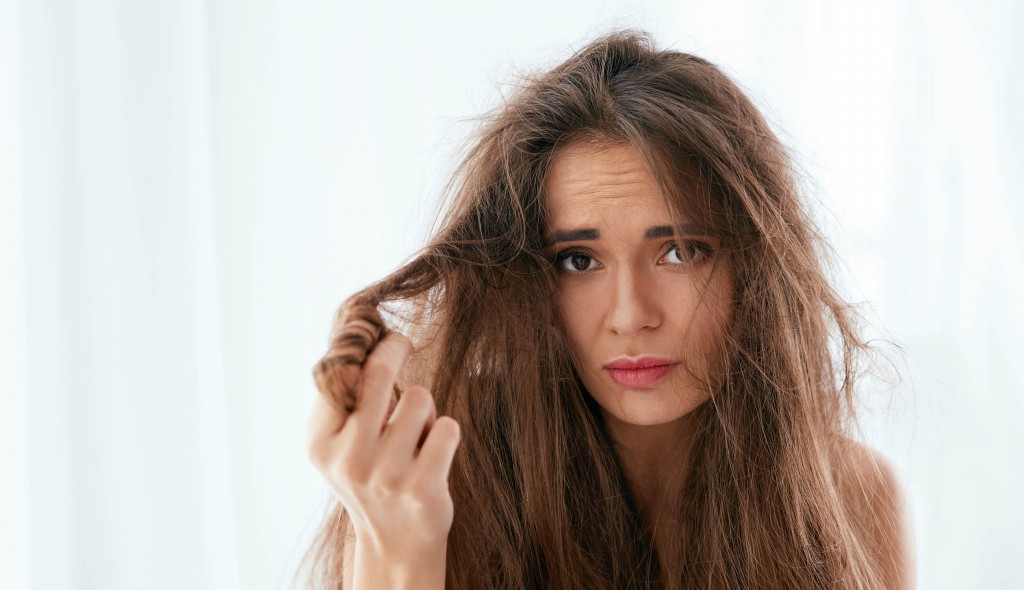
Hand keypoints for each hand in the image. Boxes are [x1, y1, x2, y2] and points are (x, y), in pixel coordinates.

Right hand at [306, 332, 461, 557]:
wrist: (396, 543)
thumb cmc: (371, 475)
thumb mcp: (341, 444)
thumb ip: (343, 399)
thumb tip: (360, 335)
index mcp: (321, 444)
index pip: (339, 374)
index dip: (363, 345)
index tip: (379, 333)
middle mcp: (348, 460)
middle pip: (378, 374)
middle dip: (394, 347)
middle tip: (402, 341)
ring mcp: (385, 476)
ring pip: (419, 397)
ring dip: (424, 407)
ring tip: (415, 435)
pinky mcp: (422, 488)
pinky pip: (447, 427)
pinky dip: (445, 432)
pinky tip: (433, 455)